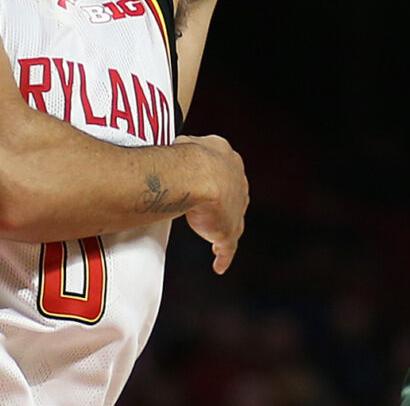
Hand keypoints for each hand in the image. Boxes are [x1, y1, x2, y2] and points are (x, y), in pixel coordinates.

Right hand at [177, 134, 248, 273]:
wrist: (200, 175)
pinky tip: (219, 265)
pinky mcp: (228, 232)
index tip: (205, 183)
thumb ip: (181, 149)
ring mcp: (235, 209)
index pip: (224, 170)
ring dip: (223, 227)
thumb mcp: (184, 144)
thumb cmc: (186, 157)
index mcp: (228, 158)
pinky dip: (223, 256)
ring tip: (213, 237)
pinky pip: (227, 248)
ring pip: (232, 220)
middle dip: (223, 202)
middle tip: (208, 209)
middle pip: (232, 195)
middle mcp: (237, 182)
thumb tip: (172, 146)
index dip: (215, 178)